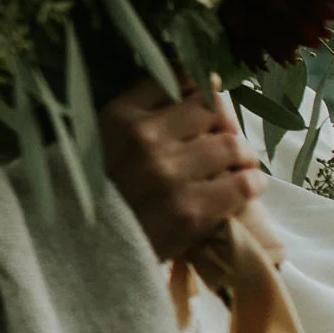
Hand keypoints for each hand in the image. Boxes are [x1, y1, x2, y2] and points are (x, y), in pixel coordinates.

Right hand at [99, 76, 261, 260]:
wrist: (81, 253)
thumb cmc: (91, 195)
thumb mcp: (96, 140)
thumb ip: (132, 114)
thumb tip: (187, 92)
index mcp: (119, 117)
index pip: (177, 79)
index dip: (200, 87)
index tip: (205, 100)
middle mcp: (145, 139)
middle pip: (211, 108)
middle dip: (224, 120)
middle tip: (225, 135)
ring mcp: (170, 176)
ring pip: (233, 144)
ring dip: (242, 153)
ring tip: (238, 164)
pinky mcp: (191, 212)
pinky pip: (243, 184)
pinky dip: (252, 182)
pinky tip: (249, 185)